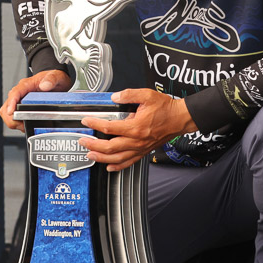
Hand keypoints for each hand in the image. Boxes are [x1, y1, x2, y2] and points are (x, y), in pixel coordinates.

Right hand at [0, 69, 71, 131]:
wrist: (56, 81)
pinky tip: (26, 125)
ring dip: (13, 122)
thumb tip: (45, 85)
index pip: (15, 92)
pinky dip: (17, 123)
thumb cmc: (54, 78)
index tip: (11, 112)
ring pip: (7, 113)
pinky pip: (14, 117)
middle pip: (7, 106)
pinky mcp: (21, 107)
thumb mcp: (56, 76)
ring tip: (25, 127)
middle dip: (12, 118)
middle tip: (23, 125)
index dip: (11, 103)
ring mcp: (20, 100)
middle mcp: (20, 93)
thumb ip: (51, 79)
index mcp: (27, 84)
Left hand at [78, 88, 197, 170]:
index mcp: (136, 126)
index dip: (95, 124)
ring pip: (117, 158)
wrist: (179, 119)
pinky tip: (109, 166)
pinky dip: (117, 166)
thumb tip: (115, 97)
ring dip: (101, 158)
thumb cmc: (166, 108)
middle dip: (93, 145)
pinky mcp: (144, 152)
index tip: (86, 121)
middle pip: (110, 147)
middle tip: (82, 141)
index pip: (109, 127)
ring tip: (91, 155)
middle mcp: (137, 141)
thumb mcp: (147, 95)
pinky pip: (128, 163)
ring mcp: (140, 148)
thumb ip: (129, 95)